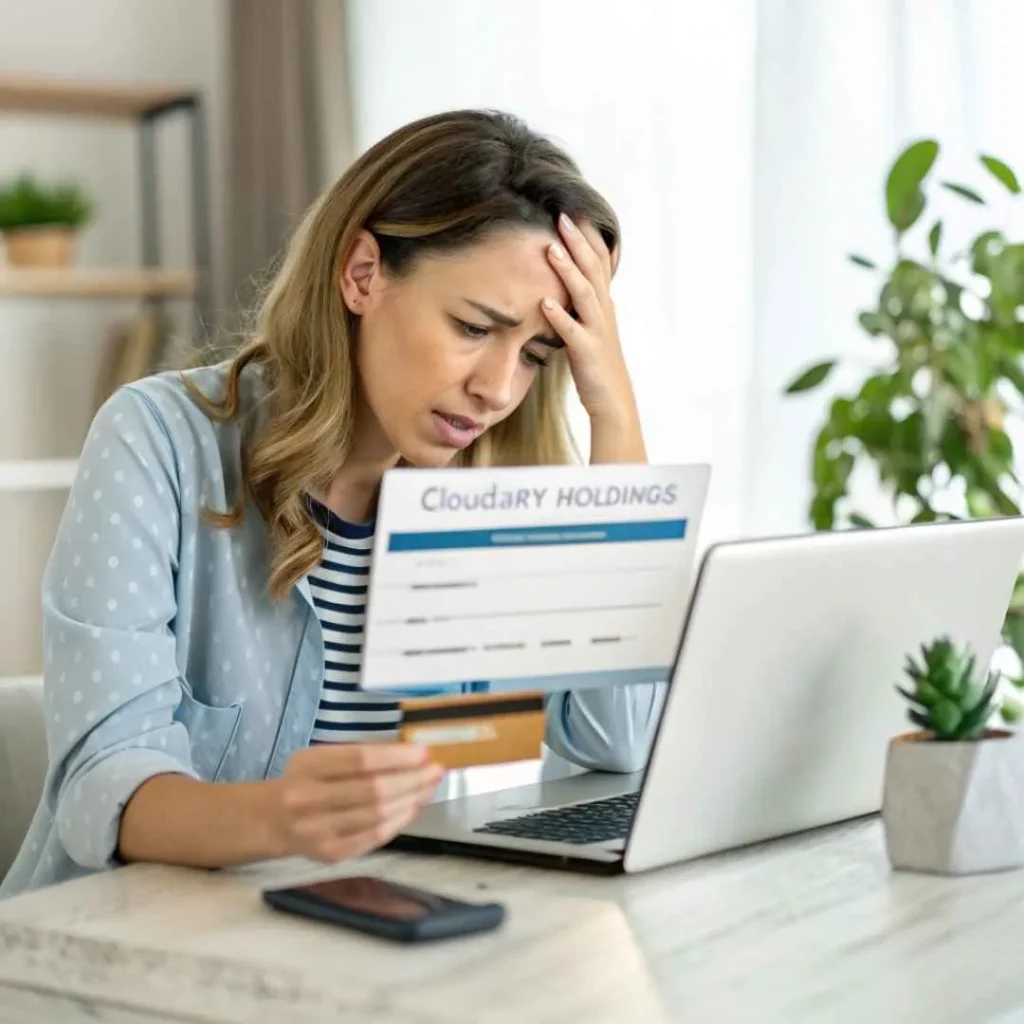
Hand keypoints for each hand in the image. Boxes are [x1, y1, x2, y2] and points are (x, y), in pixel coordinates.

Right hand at [267, 743, 443, 861]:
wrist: (273, 819)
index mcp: (307, 766)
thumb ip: (359, 754)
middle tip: (436, 770)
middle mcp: (308, 799)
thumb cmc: (308, 780)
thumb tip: (411, 753)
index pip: (360, 760)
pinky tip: (412, 807)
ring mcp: (318, 830)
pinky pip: (374, 837)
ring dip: (411, 799)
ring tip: (429, 787)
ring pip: (377, 814)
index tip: (424, 751)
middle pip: (373, 789)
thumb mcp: (322, 756)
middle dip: (412, 779)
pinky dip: (398, 821)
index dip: (397, 757)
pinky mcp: (330, 853)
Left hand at [541, 214, 639, 430]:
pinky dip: (559, 316)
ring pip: (585, 294)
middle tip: (561, 216)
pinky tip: (544, 302)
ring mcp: (597, 331)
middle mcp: (604, 312)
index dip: (588, 237)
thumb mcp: (592, 328)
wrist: (613, 402)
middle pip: (594, 269)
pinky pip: (572, 331)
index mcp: (605, 304)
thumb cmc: (598, 366)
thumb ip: (581, 305)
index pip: (600, 262)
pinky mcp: (587, 352)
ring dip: (568, 270)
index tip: (572, 212)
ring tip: (550, 250)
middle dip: (578, 242)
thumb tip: (564, 283)